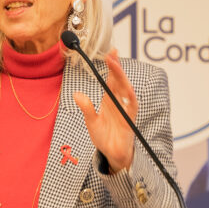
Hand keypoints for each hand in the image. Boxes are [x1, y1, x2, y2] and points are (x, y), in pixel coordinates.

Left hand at [73, 49, 136, 172]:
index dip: (111, 66)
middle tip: (112, 53)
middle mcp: (118, 102)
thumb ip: (86, 108)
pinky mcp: (130, 120)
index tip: (110, 53)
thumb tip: (76, 94)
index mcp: (109, 101)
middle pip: (119, 81)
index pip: (111, 80)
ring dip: (121, 77)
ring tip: (116, 66)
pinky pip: (132, 106)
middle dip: (116, 67)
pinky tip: (127, 88)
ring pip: (126, 90)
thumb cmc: (104, 138)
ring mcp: (125, 110)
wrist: (113, 155)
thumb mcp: (91, 122)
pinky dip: (130, 97)